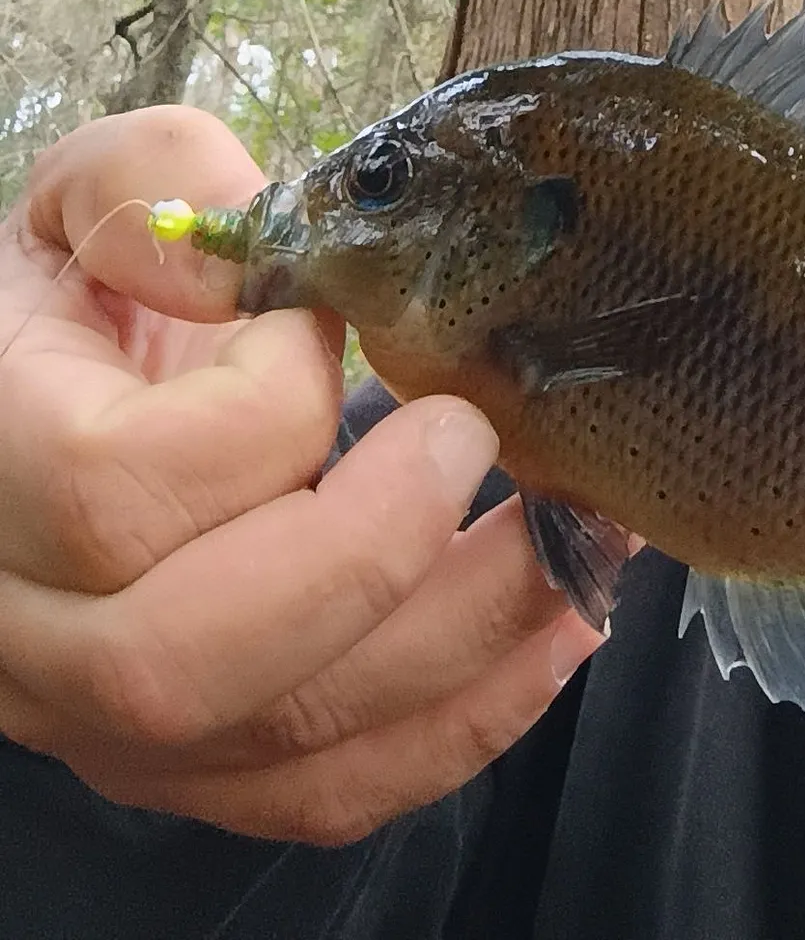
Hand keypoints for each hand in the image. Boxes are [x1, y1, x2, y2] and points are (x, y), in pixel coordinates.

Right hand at [0, 107, 602, 843]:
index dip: (263, 403)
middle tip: (475, 433)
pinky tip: (560, 627)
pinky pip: (331, 789)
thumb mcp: (92, 198)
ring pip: (284, 734)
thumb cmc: (78, 295)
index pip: (123, 484)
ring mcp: (108, 721)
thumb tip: (252, 254)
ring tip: (579, 527)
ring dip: (470, 634)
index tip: (334, 324)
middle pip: (188, 654)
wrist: (43, 410)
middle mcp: (28, 629)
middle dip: (377, 548)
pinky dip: (469, 718)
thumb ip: (156, 188)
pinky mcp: (196, 765)